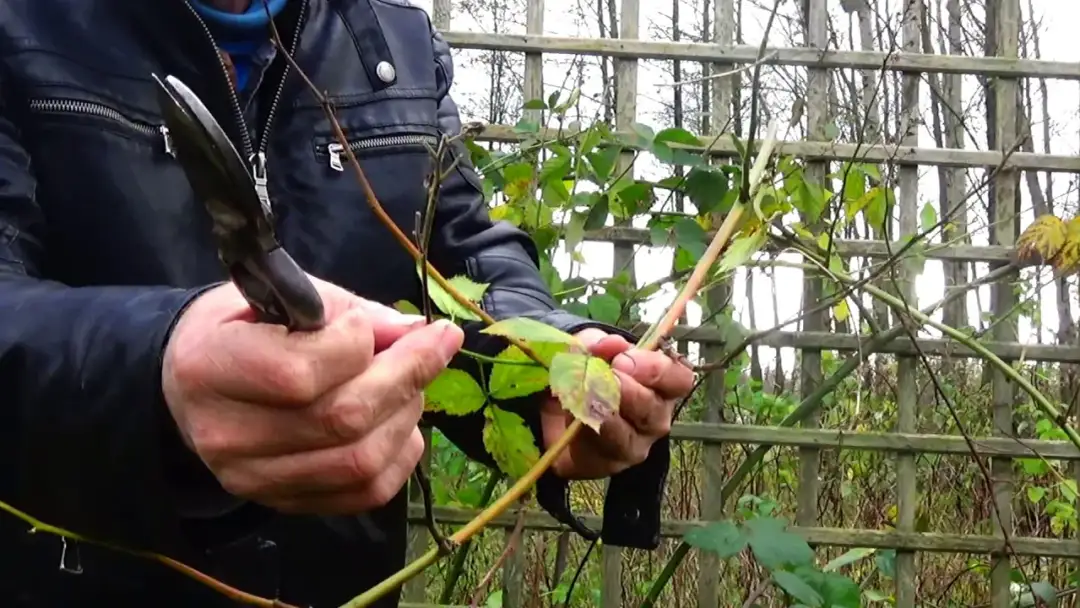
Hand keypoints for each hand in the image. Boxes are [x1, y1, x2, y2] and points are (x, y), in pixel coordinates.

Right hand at [162, 277, 463, 513]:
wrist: (198, 382)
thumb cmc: (248, 326)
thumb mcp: (288, 298)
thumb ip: (352, 313)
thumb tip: (419, 333)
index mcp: (209, 367)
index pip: (299, 373)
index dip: (353, 344)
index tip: (366, 324)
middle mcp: (225, 434)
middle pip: (342, 419)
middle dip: (405, 375)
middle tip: (433, 344)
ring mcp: (254, 479)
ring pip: (361, 460)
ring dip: (406, 414)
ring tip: (411, 381)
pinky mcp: (285, 503)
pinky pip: (366, 492)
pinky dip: (401, 454)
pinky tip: (400, 420)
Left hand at [541, 329, 694, 479]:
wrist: (553, 408)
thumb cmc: (584, 374)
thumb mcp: (588, 349)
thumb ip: (598, 342)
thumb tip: (611, 343)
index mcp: (660, 385)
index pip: (679, 379)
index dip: (657, 369)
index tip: (624, 360)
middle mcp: (655, 417)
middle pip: (653, 408)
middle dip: (624, 391)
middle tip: (600, 379)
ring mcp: (636, 443)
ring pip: (627, 435)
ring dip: (603, 412)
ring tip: (583, 396)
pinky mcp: (610, 463)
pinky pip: (602, 450)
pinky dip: (585, 430)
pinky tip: (573, 417)